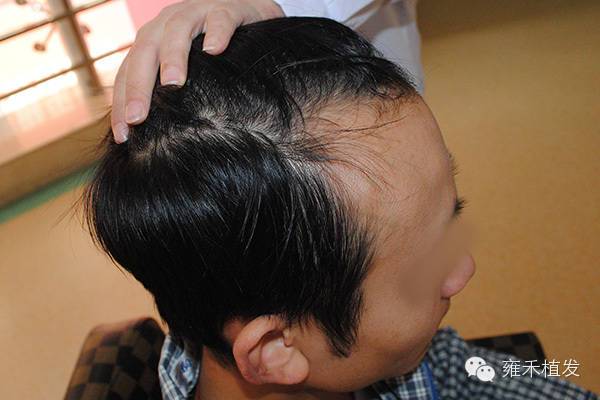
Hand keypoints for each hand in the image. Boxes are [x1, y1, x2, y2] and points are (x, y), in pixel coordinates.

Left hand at [111, 0, 283, 142]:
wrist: (249, 15)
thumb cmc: (215, 53)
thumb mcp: (189, 73)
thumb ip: (171, 97)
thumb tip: (153, 142)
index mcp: (153, 41)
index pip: (129, 71)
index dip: (123, 102)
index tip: (124, 136)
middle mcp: (168, 23)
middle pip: (145, 51)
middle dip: (139, 85)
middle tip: (138, 118)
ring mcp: (197, 12)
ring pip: (178, 29)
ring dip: (173, 56)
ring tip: (173, 84)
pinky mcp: (229, 8)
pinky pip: (220, 17)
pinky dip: (217, 31)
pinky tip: (215, 51)